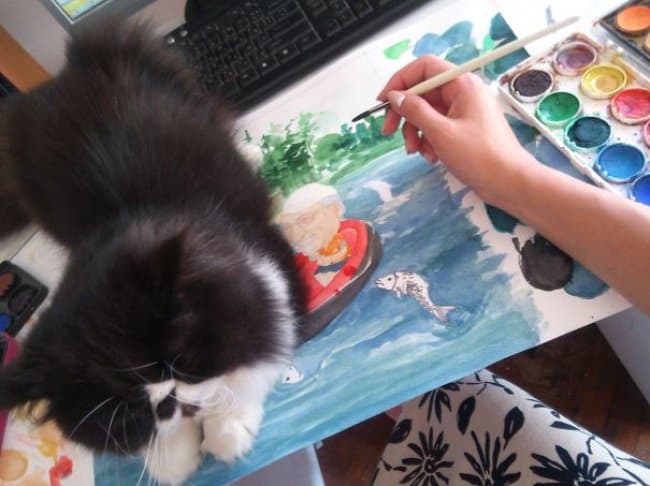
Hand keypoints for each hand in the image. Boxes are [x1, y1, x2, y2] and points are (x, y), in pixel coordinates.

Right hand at [377, 55, 531, 206]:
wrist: (509, 182)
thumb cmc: (482, 156)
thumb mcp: (441, 133)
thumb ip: (415, 111)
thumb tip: (395, 97)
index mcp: (462, 84)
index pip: (424, 67)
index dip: (400, 81)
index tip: (383, 101)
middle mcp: (462, 93)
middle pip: (422, 92)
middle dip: (404, 113)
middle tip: (388, 131)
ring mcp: (463, 111)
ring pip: (426, 112)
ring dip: (414, 131)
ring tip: (415, 151)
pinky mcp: (462, 128)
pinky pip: (436, 127)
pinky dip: (427, 140)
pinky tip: (431, 156)